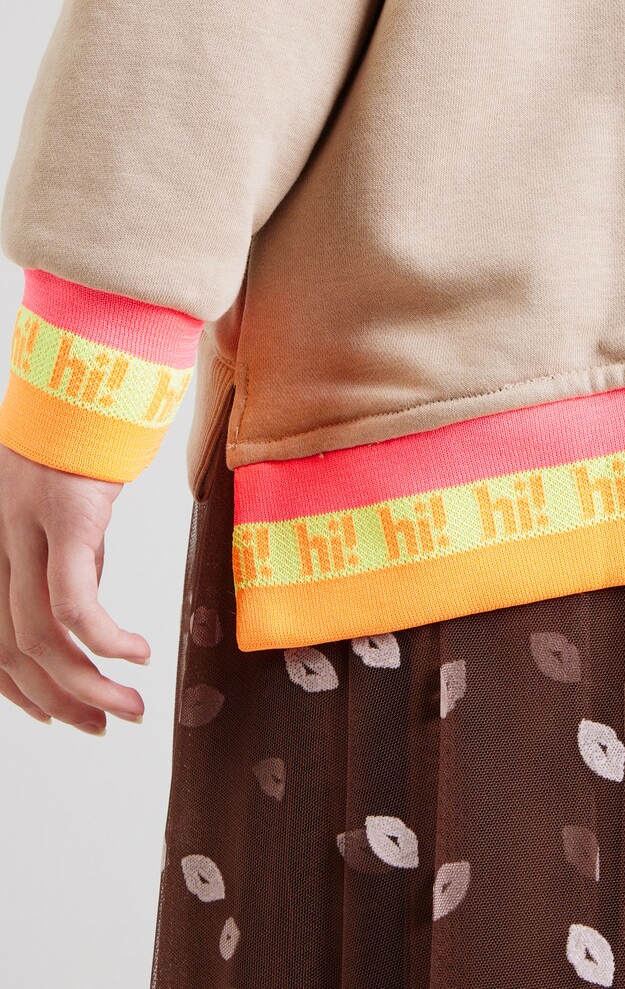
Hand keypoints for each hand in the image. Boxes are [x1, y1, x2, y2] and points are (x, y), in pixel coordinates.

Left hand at [0, 443, 150, 733]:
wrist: (91, 376)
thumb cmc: (86, 439)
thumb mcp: (70, 512)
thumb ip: (72, 558)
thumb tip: (88, 607)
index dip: (23, 694)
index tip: (64, 716)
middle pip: (12, 654)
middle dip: (62, 702)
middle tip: (106, 723)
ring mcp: (23, 533)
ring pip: (39, 641)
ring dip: (89, 686)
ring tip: (132, 703)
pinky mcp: (64, 520)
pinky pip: (74, 605)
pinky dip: (107, 642)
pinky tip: (138, 652)